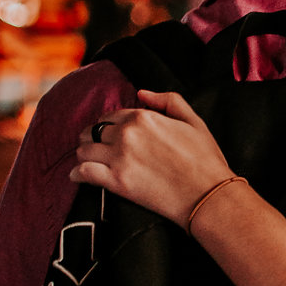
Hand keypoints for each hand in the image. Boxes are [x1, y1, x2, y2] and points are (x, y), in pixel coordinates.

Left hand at [71, 90, 233, 229]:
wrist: (208, 193)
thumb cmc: (204, 158)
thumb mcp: (193, 120)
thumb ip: (168, 100)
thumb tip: (141, 92)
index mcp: (143, 117)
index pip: (112, 116)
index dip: (108, 125)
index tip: (109, 134)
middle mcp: (127, 134)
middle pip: (94, 131)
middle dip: (93, 138)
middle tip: (96, 147)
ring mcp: (119, 158)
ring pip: (84, 150)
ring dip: (84, 154)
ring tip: (88, 161)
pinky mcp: (116, 182)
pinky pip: (83, 172)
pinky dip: (77, 173)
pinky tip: (78, 175)